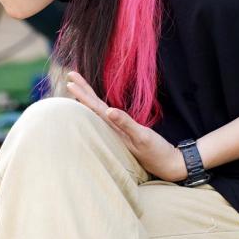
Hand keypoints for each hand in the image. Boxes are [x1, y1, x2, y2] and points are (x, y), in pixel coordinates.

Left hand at [65, 71, 187, 182]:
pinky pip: (107, 117)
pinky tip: (96, 105)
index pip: (94, 107)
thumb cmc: (156, 151)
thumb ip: (126, 124)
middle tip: (71, 74)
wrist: (168, 165)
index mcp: (114, 129)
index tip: (71, 81)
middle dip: (82, 91)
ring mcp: (118, 132)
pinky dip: (99, 107)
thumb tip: (109, 111)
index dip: (83, 93)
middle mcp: (112, 130)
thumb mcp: (142, 136)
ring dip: (88, 98)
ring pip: (98, 112)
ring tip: (78, 87)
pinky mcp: (125, 134)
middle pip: (93, 107)